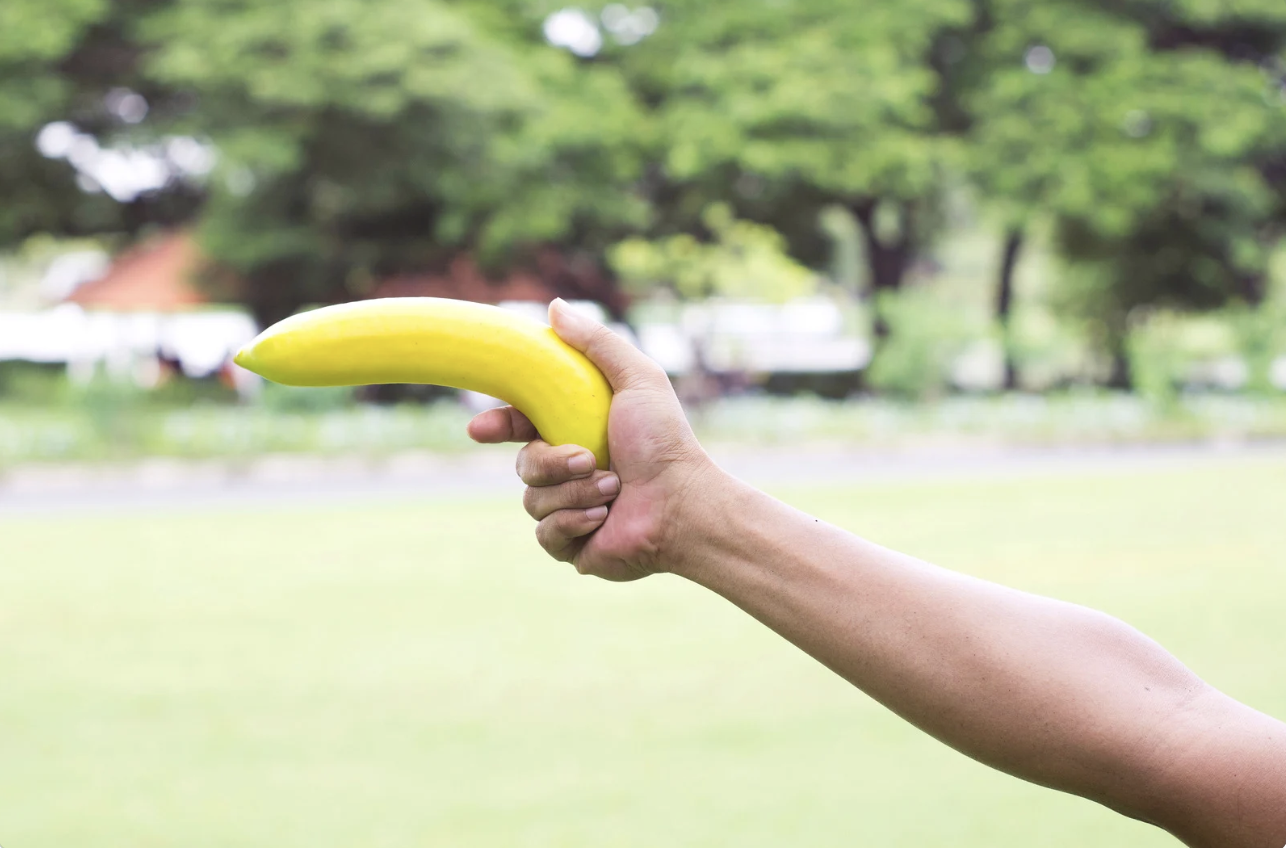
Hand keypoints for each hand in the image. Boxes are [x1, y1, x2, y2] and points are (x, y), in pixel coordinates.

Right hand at [467, 299, 714, 580]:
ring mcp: (569, 509)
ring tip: (613, 488)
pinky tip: (603, 517)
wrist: (681, 506)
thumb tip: (556, 307)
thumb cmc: (665, 443)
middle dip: (551, 462)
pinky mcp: (572, 545)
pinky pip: (545, 534)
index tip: (480, 428)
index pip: (522, 425)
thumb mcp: (637, 380)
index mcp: (577, 432)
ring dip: (574, 492)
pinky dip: (574, 522)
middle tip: (587, 458)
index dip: (498, 424)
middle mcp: (570, 471)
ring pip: (532, 499)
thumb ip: (598, 343)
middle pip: (523, 463)